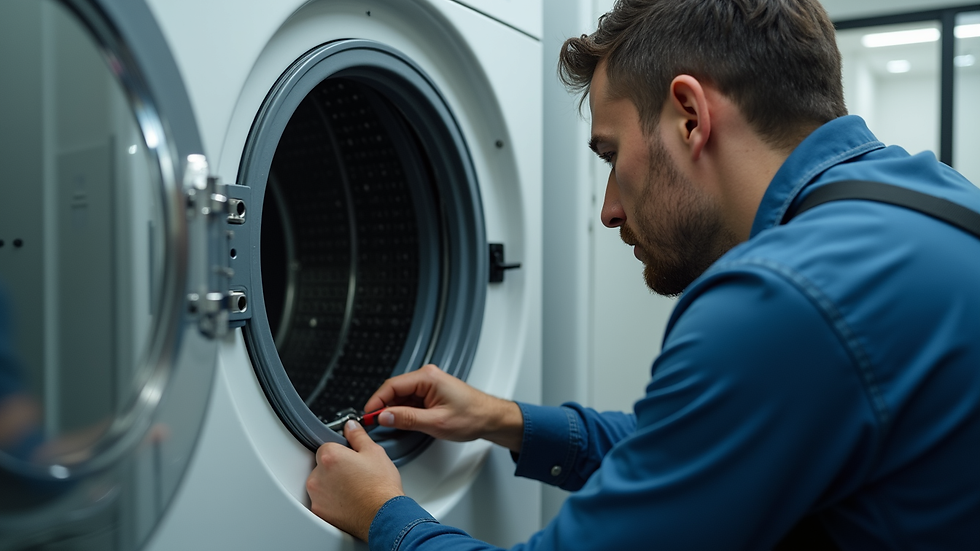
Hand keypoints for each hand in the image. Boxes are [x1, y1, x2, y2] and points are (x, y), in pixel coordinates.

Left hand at [306, 420, 403, 540]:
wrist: (384, 517)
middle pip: (321, 465)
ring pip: (320, 484)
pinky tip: (349, 501)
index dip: (341, 451)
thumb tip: (351, 427)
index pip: (326, 446)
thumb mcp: (374, 453)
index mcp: (329, 457)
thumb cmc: (381, 488)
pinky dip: (332, 501)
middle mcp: (317, 477)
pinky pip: (322, 501)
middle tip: (355, 474)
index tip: (351, 458)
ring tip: (353, 489)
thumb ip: (358, 436)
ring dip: (331, 485)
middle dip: (335, 468)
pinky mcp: (320, 512)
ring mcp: (317, 497)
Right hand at [364, 364, 523, 451]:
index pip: (392, 386)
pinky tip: (402, 422)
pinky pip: (411, 400)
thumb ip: (407, 419)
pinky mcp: (431, 393)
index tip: (368, 415)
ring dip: (394, 410)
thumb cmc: (472, 416)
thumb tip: (385, 417)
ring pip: (402, 396)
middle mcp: (427, 377)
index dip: (376, 401)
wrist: (490, 418)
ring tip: (390, 426)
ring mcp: (429, 384)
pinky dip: (404, 411)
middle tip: (375, 423)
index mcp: (428, 378)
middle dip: (384, 407)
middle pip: (395, 390)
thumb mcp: (436, 422)